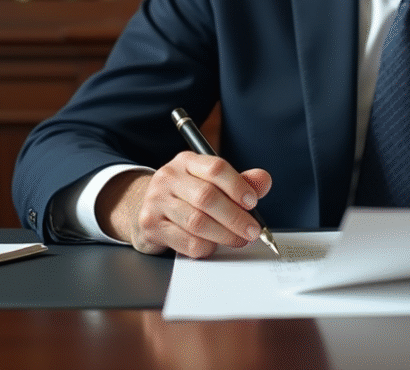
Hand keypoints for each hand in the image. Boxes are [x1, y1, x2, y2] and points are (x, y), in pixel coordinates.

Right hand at [97, 152, 271, 256]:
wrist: (146, 209)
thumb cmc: (186, 196)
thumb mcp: (211, 182)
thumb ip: (240, 182)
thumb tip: (263, 180)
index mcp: (188, 161)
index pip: (215, 168)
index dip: (237, 185)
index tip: (253, 202)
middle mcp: (169, 177)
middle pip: (207, 197)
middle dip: (235, 217)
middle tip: (253, 231)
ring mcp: (156, 201)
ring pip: (196, 221)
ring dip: (224, 235)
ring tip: (239, 240)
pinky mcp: (151, 226)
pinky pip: (185, 241)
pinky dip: (205, 247)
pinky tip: (214, 246)